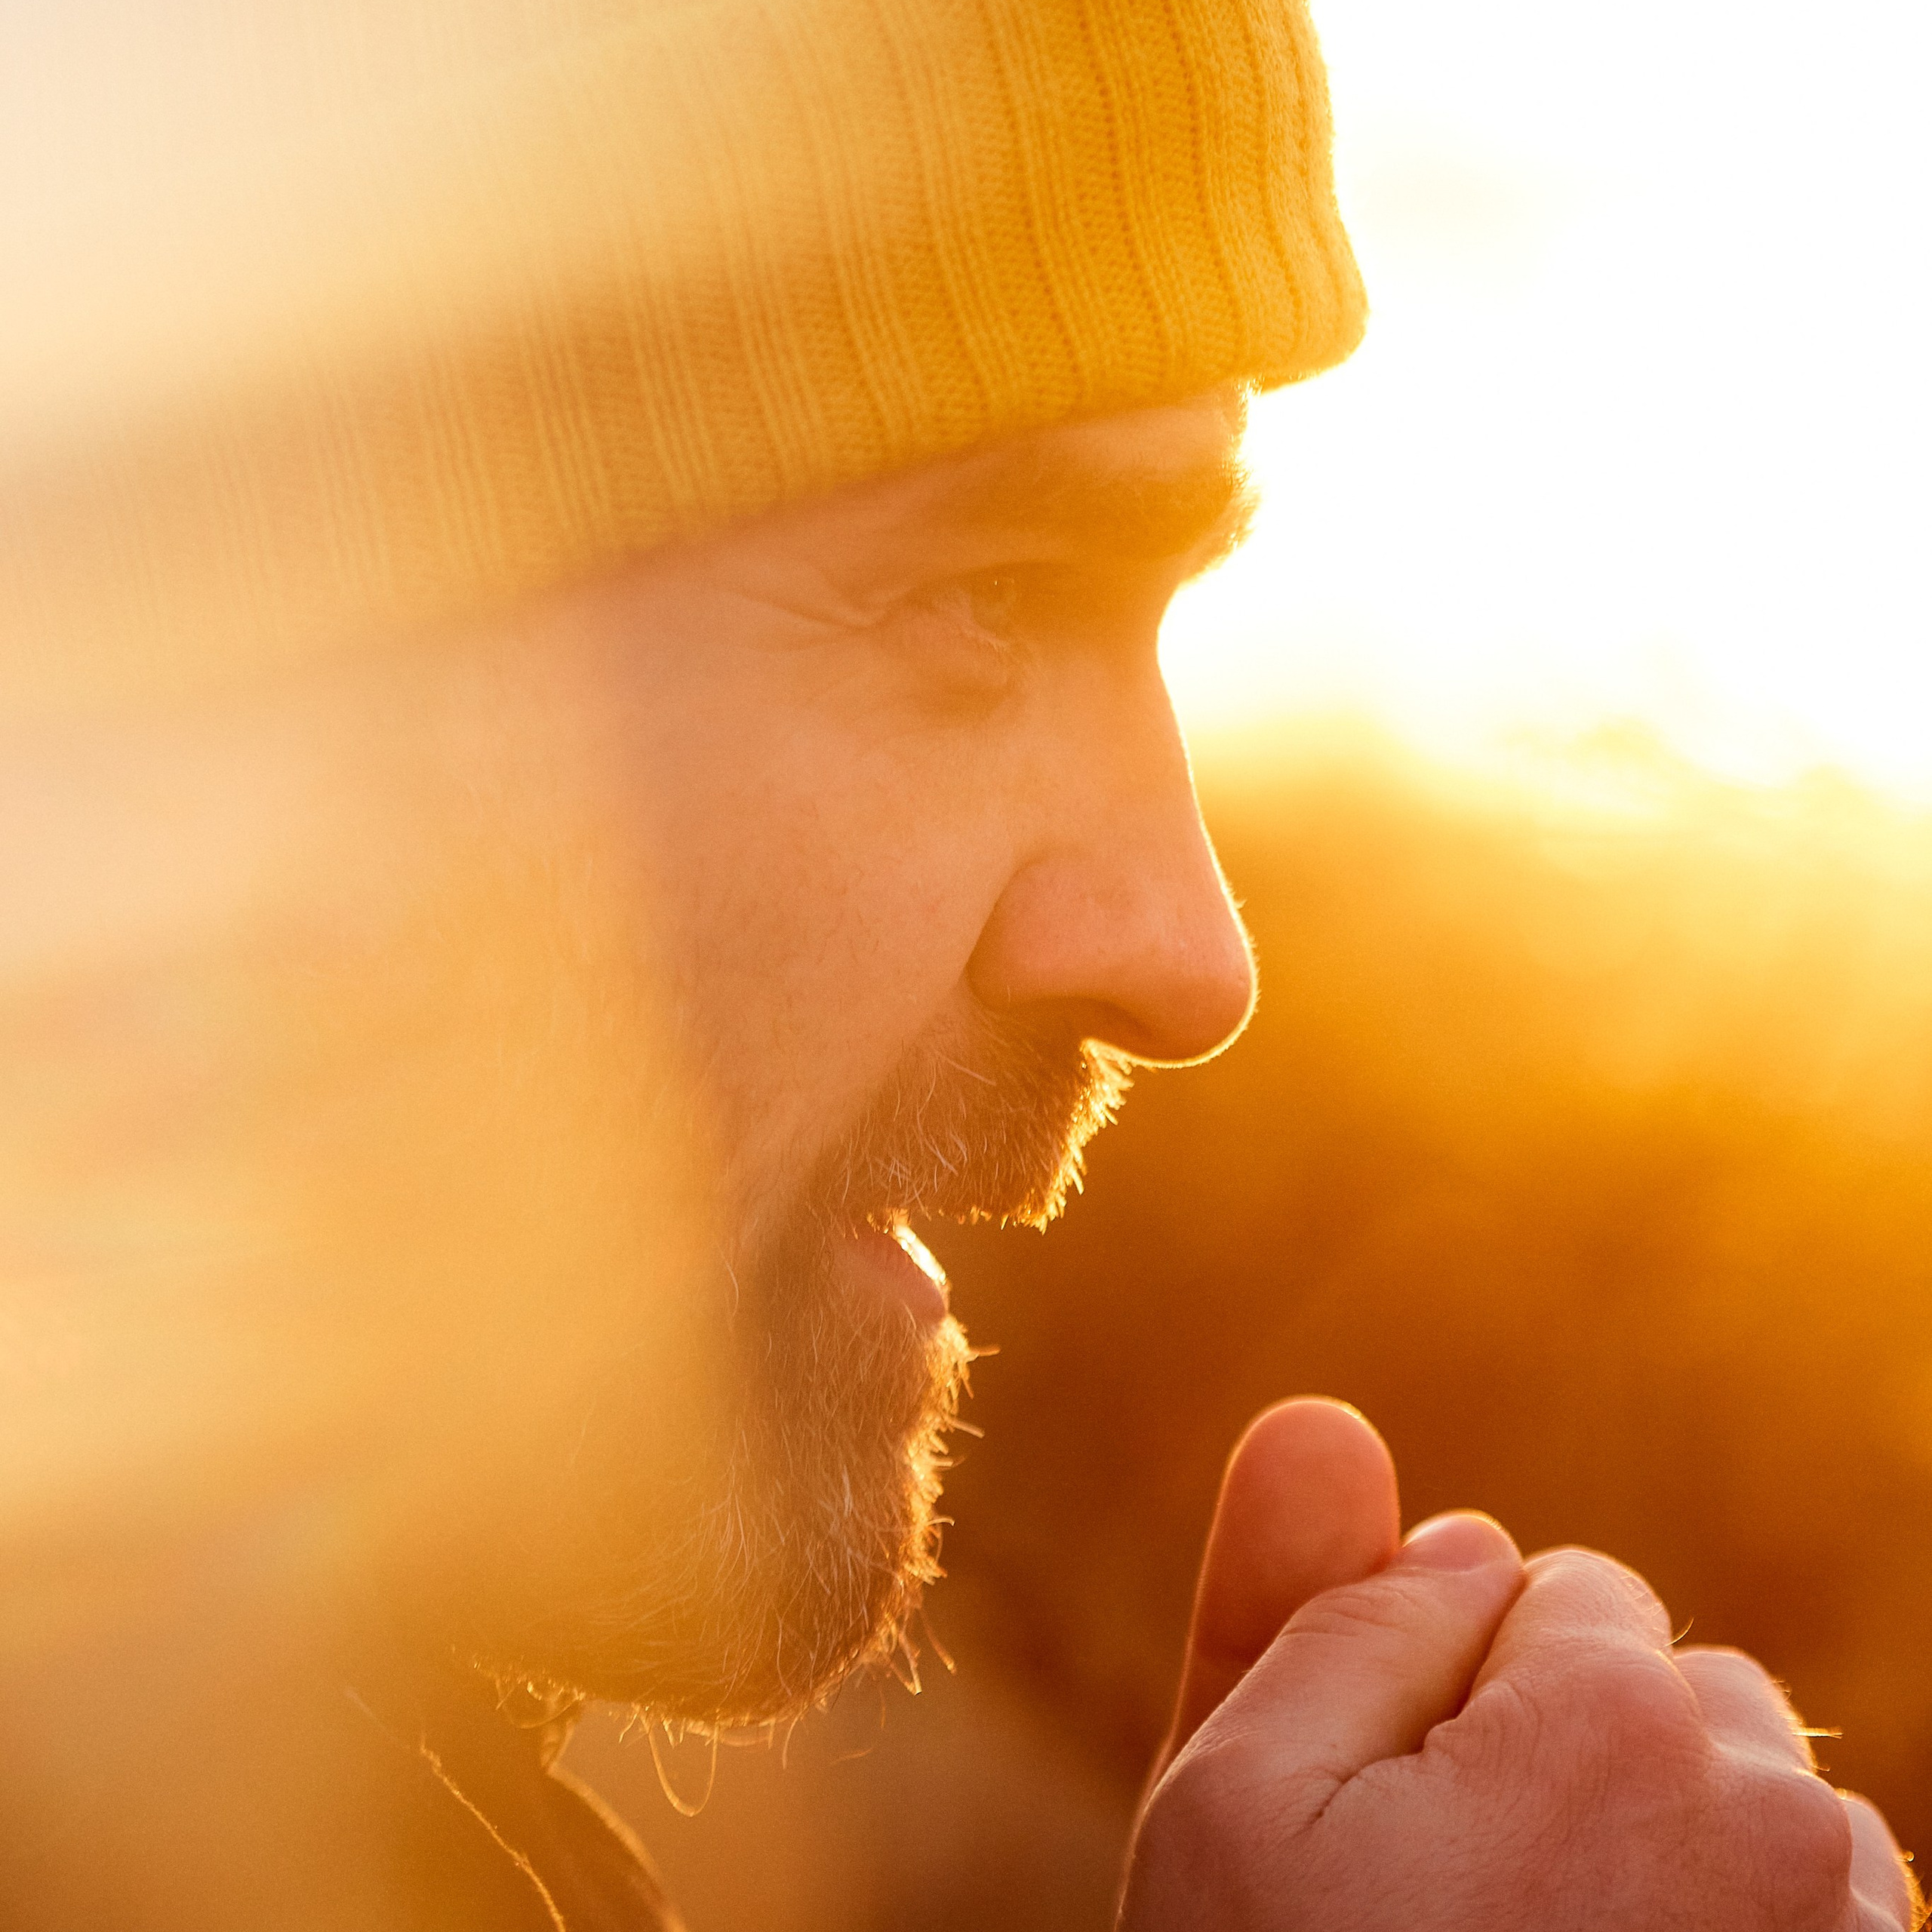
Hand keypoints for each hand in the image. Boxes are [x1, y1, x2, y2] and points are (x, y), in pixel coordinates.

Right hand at [1119, 1399, 1920, 1930]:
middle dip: (1573, 1754)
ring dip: (1669, 1857)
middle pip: (1668, 1678)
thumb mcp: (1238, 1806)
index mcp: (1615, 1715)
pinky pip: (1828, 1907)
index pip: (1543, 1582)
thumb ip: (1302, 1595)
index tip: (1405, 1823)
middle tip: (1472, 1919)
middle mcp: (1787, 1814)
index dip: (1446, 1688)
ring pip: (1754, 1794)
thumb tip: (1336, 1422)